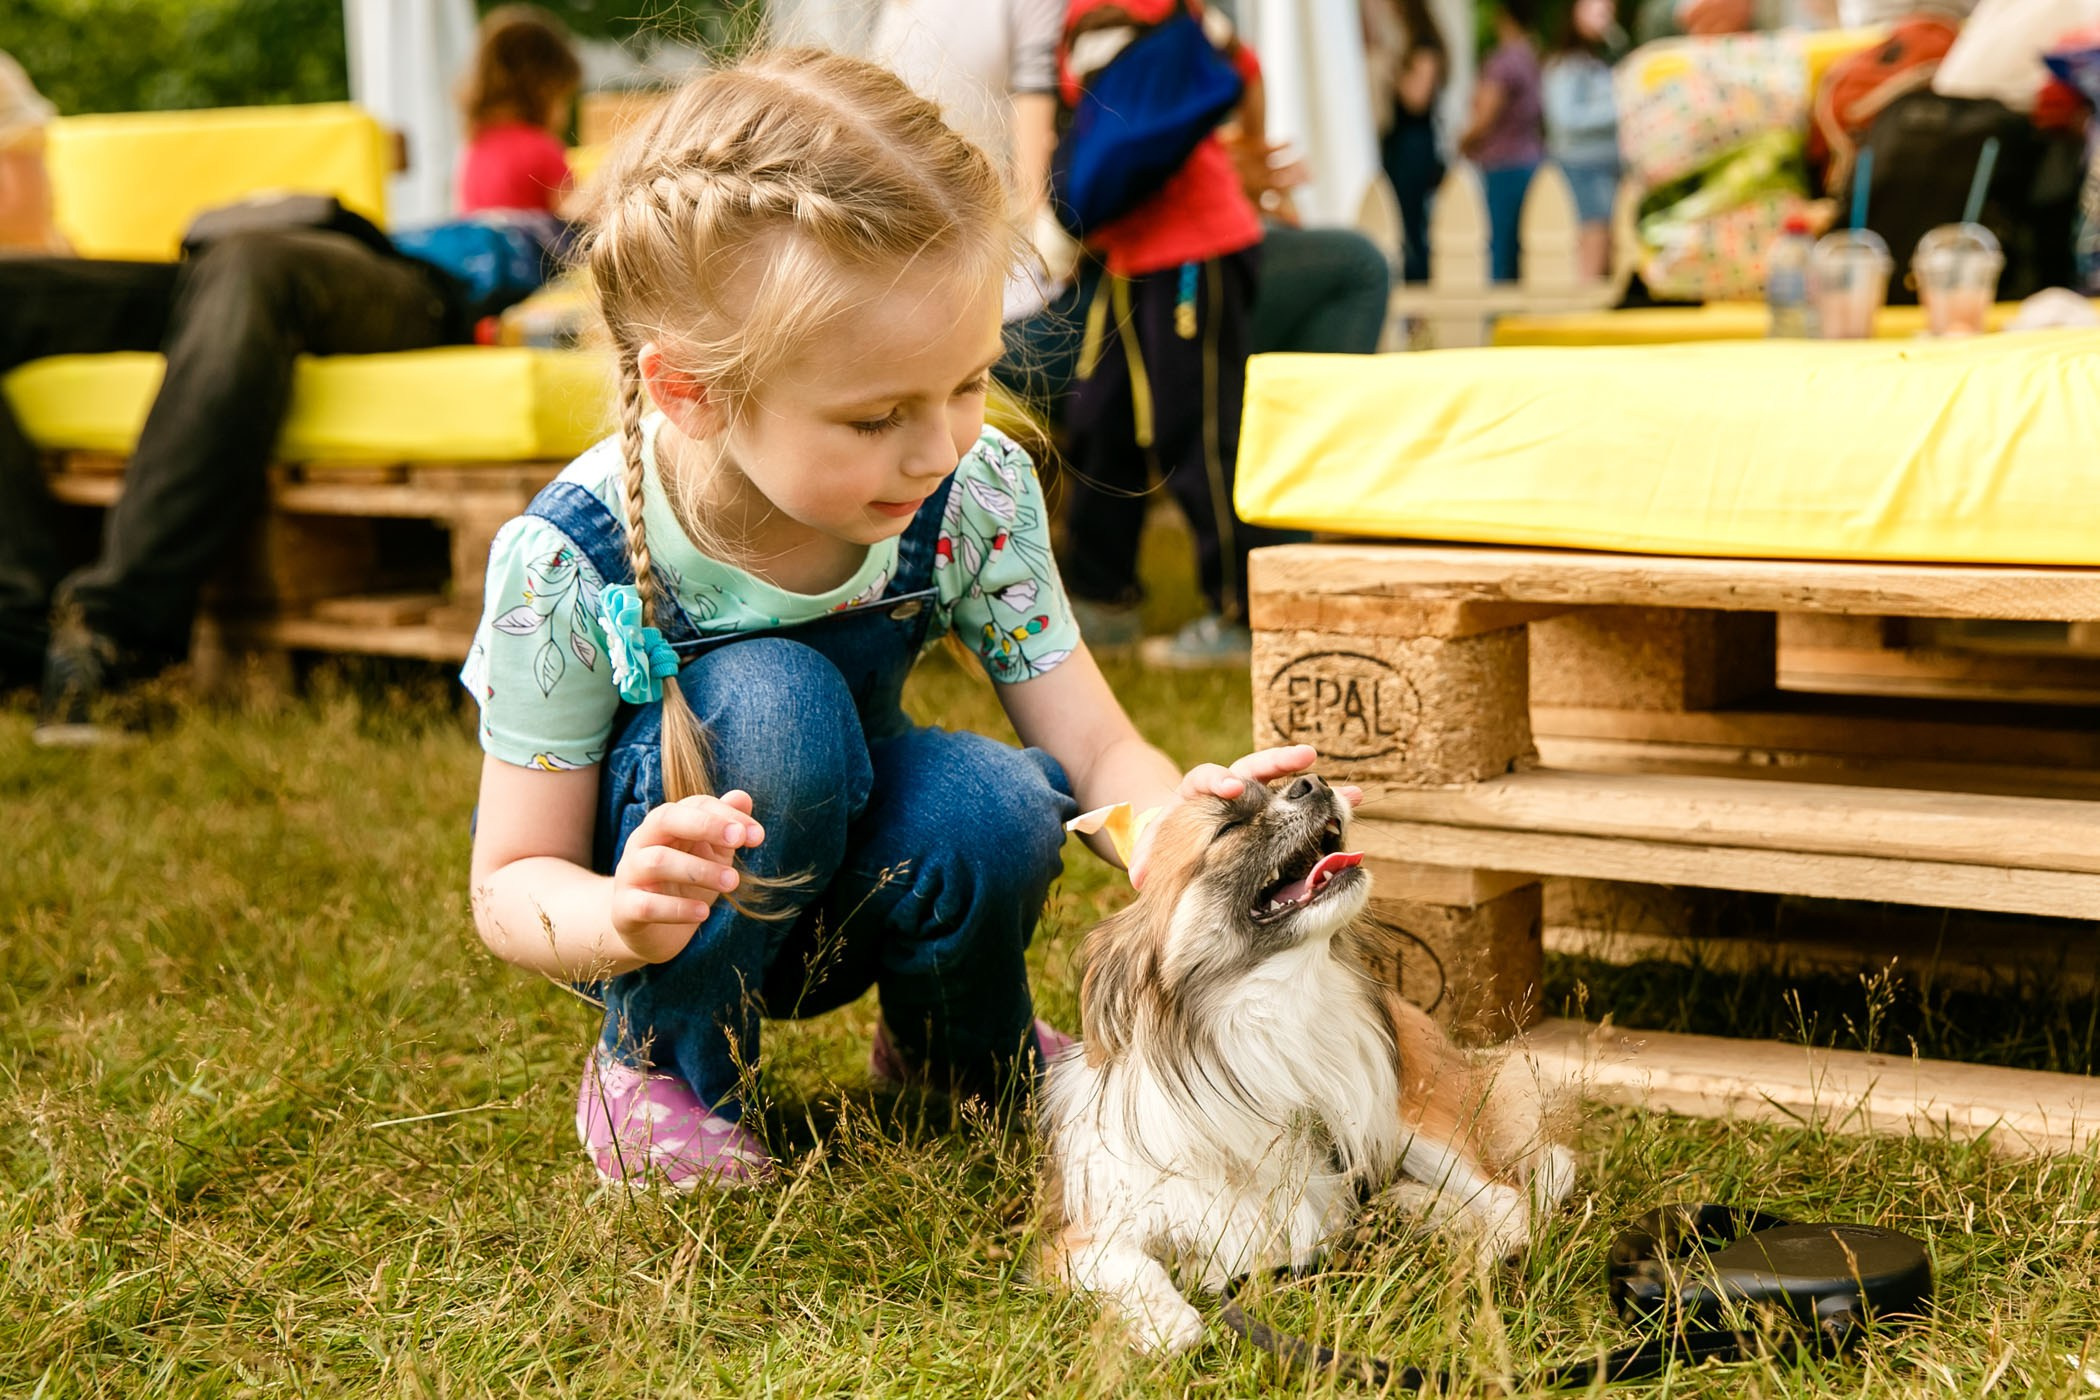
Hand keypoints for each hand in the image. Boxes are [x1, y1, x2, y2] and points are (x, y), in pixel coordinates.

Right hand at [610, 791, 765, 963]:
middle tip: (738, 841)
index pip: (693, 805)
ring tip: (732, 882)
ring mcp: (629, 875)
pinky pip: (646, 904)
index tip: (757, 835)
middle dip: (705, 825)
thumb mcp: (710, 854)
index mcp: (664, 825)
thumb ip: (725, 827)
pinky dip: (677, 908)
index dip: (726, 815)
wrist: (652, 931)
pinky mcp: (624, 909)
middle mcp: (641, 843)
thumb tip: (743, 796)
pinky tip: (703, 912)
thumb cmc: (685, 884)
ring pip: (657, 861)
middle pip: (665, 819)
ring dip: (699, 870)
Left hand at [1128, 745, 1362, 889]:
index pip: (1209, 778)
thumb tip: (1137, 876)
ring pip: (1287, 783)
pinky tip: (1353, 803)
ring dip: (1314, 784)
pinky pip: (1301, 802)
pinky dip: (1324, 803)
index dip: (1220, 781)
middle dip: (1280, 763)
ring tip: (1346, 792)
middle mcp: (1231, 786)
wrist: (1178, 833)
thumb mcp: (1154, 848)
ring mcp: (1256, 795)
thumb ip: (1147, 858)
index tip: (1232, 787)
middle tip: (1305, 758)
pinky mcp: (1274, 807)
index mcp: (1198, 793)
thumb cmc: (1167, 842)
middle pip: (1255, 768)